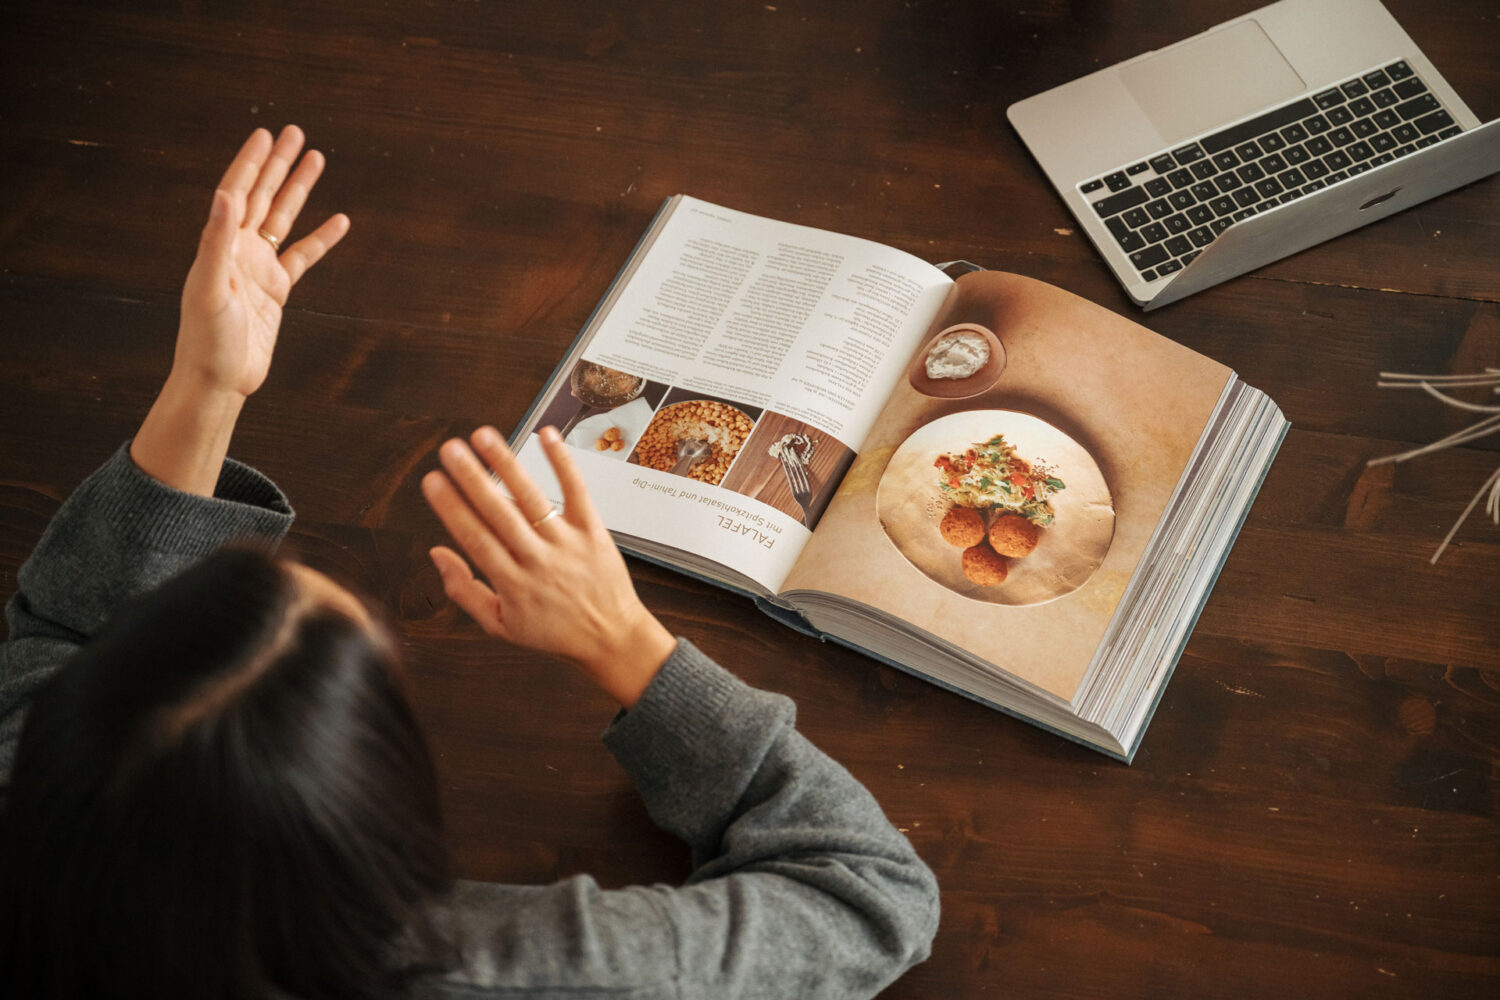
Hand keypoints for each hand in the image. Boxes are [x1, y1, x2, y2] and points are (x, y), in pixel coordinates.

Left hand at [175, 125, 349, 398]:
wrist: (219, 380)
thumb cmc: (207, 339)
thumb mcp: (211, 290)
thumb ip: (216, 242)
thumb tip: (224, 196)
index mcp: (220, 245)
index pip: (237, 192)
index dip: (251, 163)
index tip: (266, 135)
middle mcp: (238, 250)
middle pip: (262, 196)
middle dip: (278, 164)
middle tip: (295, 132)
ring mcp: (259, 268)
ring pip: (284, 219)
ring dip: (298, 189)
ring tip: (317, 159)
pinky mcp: (276, 290)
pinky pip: (304, 256)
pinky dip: (322, 238)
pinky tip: (340, 220)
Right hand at [422, 426, 676, 707]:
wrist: (612, 639)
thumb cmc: (555, 633)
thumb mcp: (501, 626)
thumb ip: (464, 590)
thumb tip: (436, 553)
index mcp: (512, 584)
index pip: (475, 539)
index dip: (451, 508)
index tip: (432, 481)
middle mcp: (538, 560)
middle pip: (499, 514)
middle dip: (472, 479)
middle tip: (450, 449)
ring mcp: (567, 543)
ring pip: (532, 498)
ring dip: (506, 464)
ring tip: (483, 436)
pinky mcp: (593, 531)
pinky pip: (576, 491)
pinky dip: (562, 462)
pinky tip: (546, 435)